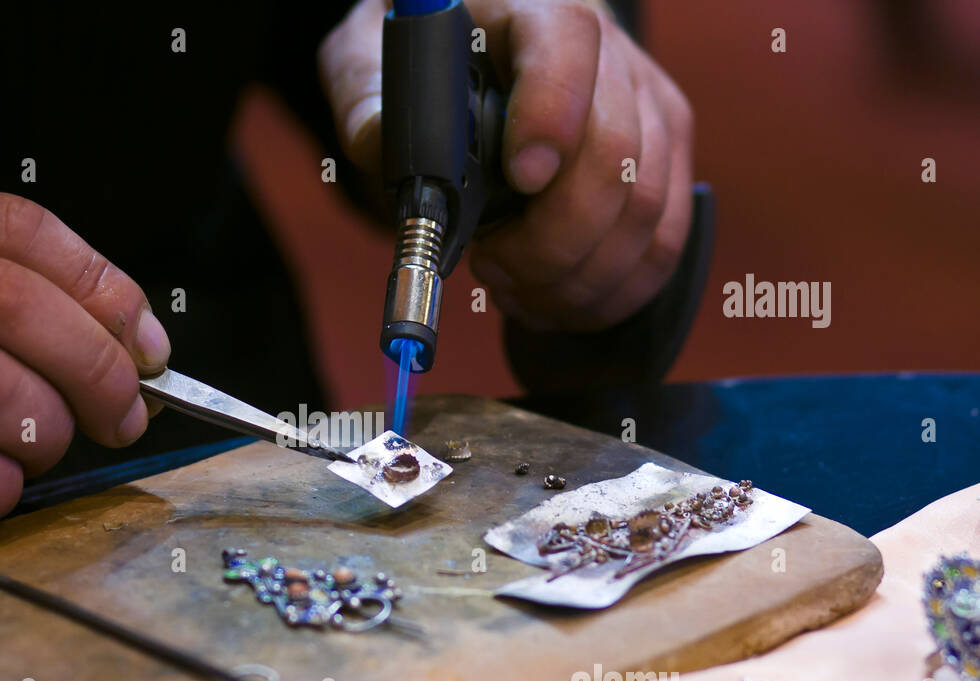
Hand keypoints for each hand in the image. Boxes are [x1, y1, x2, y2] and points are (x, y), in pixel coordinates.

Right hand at [0, 187, 169, 608]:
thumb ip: (9, 304)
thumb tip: (140, 344)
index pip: (16, 227)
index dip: (104, 287)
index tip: (148, 344)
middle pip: (16, 304)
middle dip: (98, 368)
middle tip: (124, 415)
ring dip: (48, 435)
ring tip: (36, 451)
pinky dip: (1, 489)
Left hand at [320, 0, 694, 331]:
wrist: (466, 66)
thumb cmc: (419, 68)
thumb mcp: (369, 69)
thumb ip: (369, 109)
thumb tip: (390, 154)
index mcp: (531, 10)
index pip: (566, 48)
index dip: (550, 119)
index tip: (518, 180)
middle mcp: (607, 54)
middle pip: (615, 156)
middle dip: (552, 241)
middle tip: (492, 267)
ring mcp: (647, 108)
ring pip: (644, 211)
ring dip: (576, 278)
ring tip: (514, 291)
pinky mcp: (664, 160)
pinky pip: (662, 241)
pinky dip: (609, 292)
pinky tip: (553, 300)